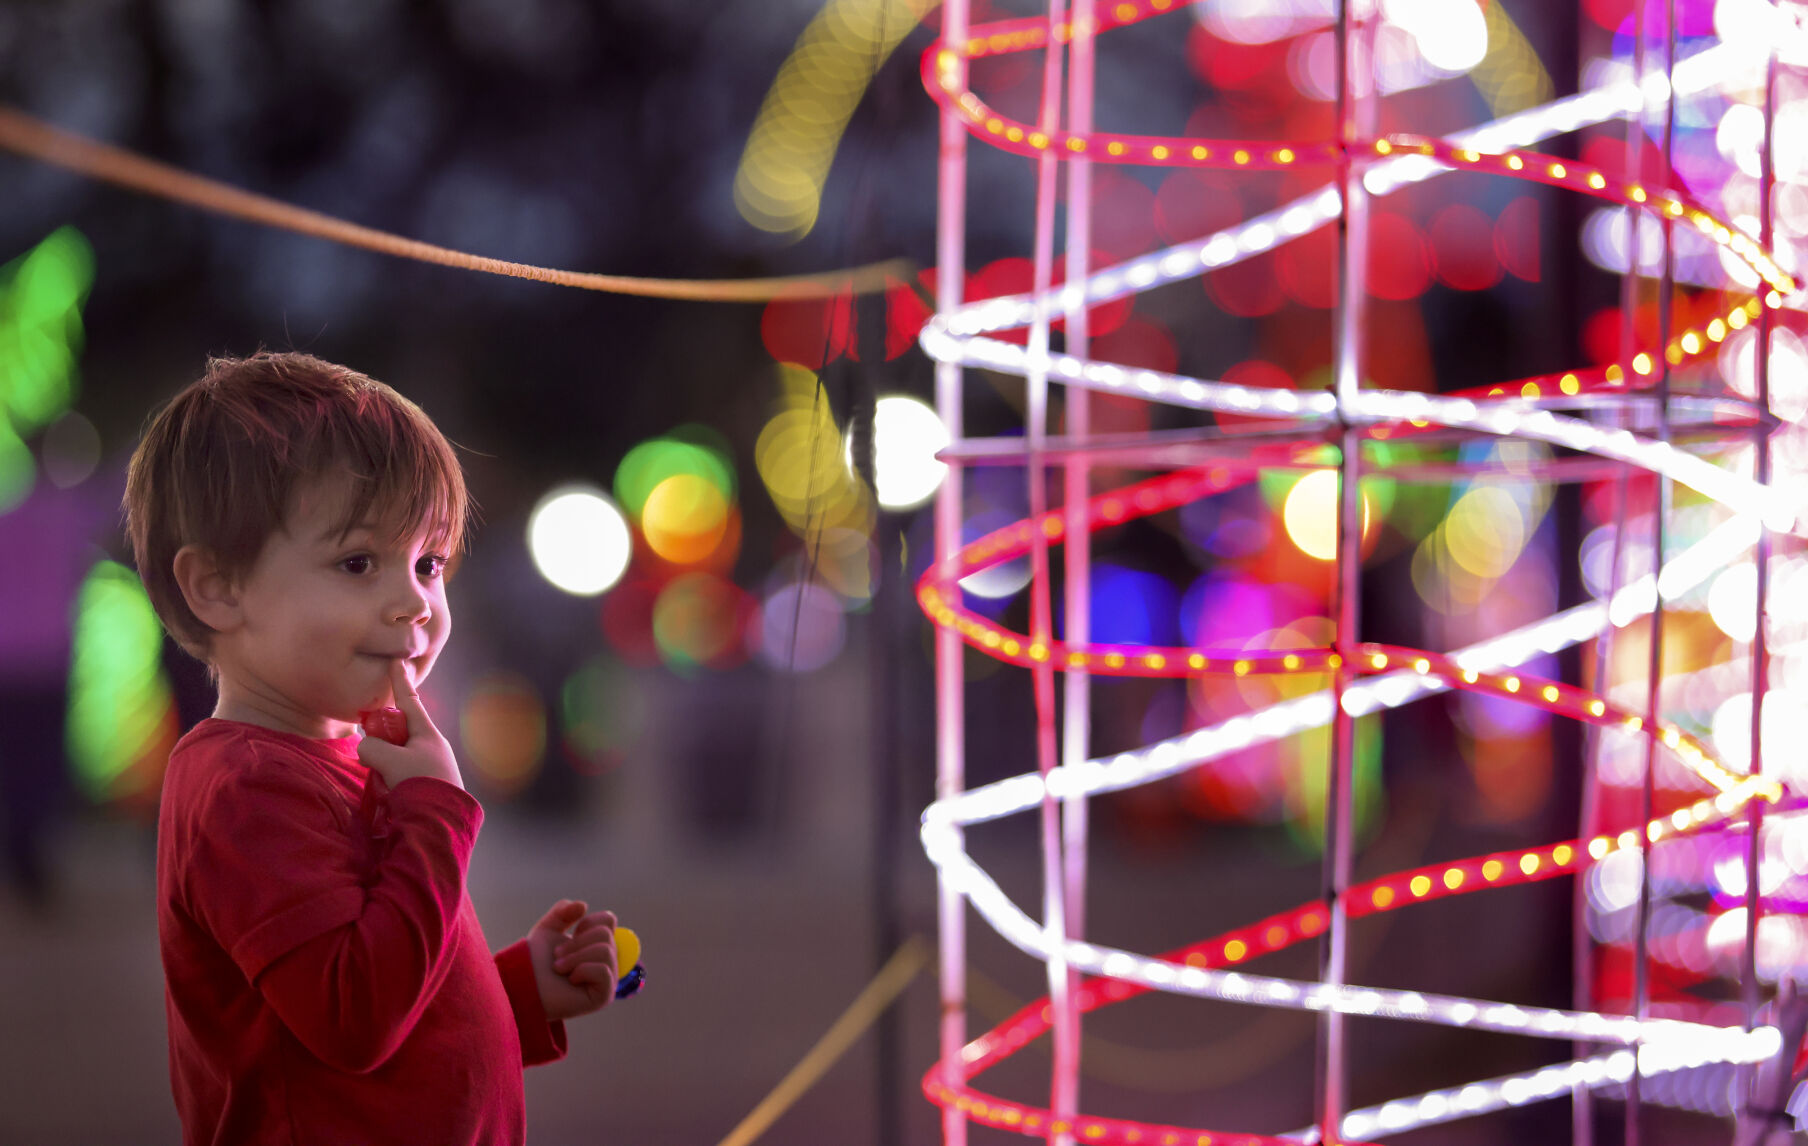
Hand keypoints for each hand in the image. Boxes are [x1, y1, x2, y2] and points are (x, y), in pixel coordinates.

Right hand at [355, 660, 462, 789]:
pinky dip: (389, 782)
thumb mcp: (389, 761)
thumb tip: (366, 751)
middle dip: (383, 741)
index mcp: (428, 734)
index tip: (397, 662)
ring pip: (395, 757)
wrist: (441, 823)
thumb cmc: (421, 785)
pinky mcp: (425, 785)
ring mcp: (429, 766)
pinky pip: (398, 776)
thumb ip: (371, 748)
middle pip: (397, 732)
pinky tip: (391, 796)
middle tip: (379, 759)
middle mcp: (431, 747)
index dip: (399, 682)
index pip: (409, 701)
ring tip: (389, 785)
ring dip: (384, 768)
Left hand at [527, 900, 617, 1021]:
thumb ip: (563, 912)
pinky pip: (603, 971)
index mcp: (597, 945)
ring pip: (605, 951)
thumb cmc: (534, 961)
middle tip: (557, 956)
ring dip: (575, 958)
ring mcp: (608, 980)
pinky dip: (582, 970)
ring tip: (559, 968)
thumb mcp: (548, 929)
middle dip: (576, 943)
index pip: (609, 920)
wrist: (522, 984)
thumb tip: (583, 906)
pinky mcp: (604, 995)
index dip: (588, 923)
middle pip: (606, 935)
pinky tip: (570, 980)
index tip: (571, 934)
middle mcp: (607, 961)